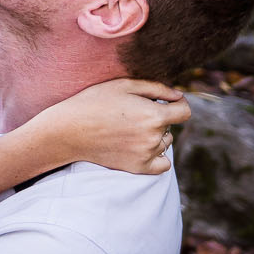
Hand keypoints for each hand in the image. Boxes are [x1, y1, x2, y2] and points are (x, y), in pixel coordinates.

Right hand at [26, 78, 189, 174]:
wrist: (68, 131)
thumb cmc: (93, 102)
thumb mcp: (123, 85)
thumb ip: (157, 88)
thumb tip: (179, 96)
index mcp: (153, 115)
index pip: (185, 111)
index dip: (178, 104)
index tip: (167, 102)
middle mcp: (153, 137)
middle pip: (171, 127)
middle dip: (160, 118)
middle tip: (134, 114)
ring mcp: (146, 154)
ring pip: (165, 143)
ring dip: (155, 135)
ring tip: (130, 129)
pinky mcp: (138, 168)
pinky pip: (163, 164)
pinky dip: (157, 156)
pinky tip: (142, 147)